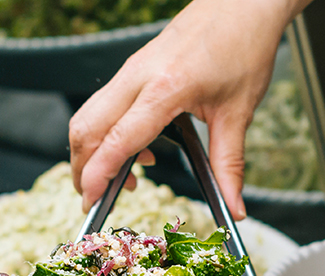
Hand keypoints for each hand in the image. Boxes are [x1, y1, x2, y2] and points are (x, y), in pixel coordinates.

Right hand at [68, 0, 312, 218]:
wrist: (243, 3)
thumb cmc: (243, 46)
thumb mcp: (239, 112)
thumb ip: (229, 164)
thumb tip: (234, 206)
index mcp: (166, 88)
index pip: (118, 139)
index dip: (99, 174)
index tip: (91, 202)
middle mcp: (139, 76)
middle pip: (86, 128)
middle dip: (81, 169)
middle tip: (94, 199)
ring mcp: (131, 70)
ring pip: (88, 115)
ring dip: (90, 151)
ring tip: (120, 178)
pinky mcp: (132, 68)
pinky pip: (103, 105)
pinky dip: (104, 134)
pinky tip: (137, 149)